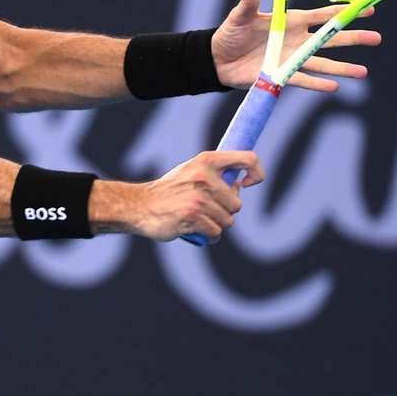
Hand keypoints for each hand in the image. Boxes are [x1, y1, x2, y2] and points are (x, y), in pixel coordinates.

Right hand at [135, 151, 264, 241]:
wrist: (139, 205)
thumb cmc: (169, 191)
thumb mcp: (190, 172)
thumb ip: (215, 174)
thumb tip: (241, 183)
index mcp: (206, 161)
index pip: (248, 159)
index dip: (257, 173)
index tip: (249, 184)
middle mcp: (204, 177)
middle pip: (236, 203)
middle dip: (224, 211)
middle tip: (204, 209)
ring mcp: (198, 197)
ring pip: (227, 221)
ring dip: (215, 225)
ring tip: (197, 219)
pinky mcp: (192, 217)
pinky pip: (216, 233)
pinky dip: (209, 236)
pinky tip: (196, 230)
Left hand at [211, 0, 381, 91]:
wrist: (218, 60)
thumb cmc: (231, 33)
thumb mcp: (240, 15)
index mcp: (291, 21)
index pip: (323, 15)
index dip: (345, 11)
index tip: (368, 7)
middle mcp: (297, 40)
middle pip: (330, 39)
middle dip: (352, 38)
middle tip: (376, 38)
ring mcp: (291, 59)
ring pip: (321, 63)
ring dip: (341, 68)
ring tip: (362, 72)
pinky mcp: (281, 75)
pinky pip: (303, 80)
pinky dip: (317, 84)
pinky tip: (335, 86)